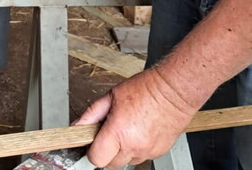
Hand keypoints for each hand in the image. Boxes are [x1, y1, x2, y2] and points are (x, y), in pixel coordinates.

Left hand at [74, 68, 199, 167]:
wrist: (174, 91)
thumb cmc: (146, 89)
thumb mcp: (111, 96)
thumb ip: (91, 115)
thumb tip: (76, 127)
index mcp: (119, 132)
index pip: (96, 159)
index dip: (91, 151)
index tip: (92, 142)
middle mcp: (134, 146)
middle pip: (110, 164)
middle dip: (106, 152)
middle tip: (109, 133)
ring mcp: (148, 151)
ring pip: (127, 162)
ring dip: (122, 151)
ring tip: (127, 130)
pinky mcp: (159, 152)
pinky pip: (141, 157)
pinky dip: (137, 149)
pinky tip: (139, 131)